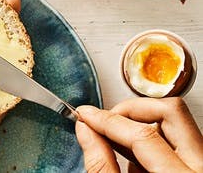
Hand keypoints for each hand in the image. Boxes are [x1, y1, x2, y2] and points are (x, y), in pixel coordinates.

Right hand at [75, 98, 202, 172]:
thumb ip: (102, 165)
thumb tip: (87, 131)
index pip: (143, 135)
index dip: (107, 121)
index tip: (86, 115)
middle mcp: (202, 167)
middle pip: (169, 111)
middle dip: (131, 110)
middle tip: (108, 120)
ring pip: (175, 122)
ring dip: (141, 127)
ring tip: (120, 148)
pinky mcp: (199, 163)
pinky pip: (178, 139)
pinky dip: (152, 144)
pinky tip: (138, 164)